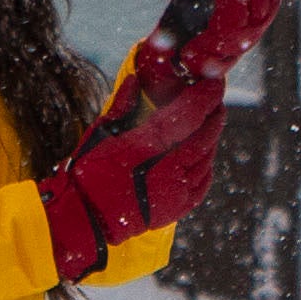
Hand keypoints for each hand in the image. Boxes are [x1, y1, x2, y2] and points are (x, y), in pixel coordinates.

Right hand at [42, 92, 224, 278]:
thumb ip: (122, 106)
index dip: (205, 97)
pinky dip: (207, 165)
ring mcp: (175, 192)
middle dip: (213, 114)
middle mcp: (168, 170)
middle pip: (204, 136)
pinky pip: (202, 183)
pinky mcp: (176, 209)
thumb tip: (135, 80)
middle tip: (215, 98)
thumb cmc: (88, 174)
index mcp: (148, 146)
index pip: (188, 115)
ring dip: (211, 138)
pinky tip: (205, 156)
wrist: (85, 219)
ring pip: (206, 159)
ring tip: (211, 122)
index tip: (214, 82)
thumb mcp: (101, 133)